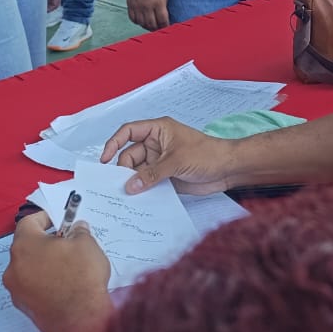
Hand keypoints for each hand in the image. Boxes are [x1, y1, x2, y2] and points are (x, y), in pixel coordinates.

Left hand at [4, 213, 112, 331]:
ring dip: (45, 262)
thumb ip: (79, 231)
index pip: (28, 222)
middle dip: (46, 241)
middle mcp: (14, 267)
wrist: (80, 318)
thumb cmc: (80, 281)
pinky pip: (32, 285)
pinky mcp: (24, 306)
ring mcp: (17, 289)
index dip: (45, 217)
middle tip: (66, 241)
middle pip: (27, 245)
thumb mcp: (86, 243)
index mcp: (25, 245)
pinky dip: (44, 281)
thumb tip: (77, 229)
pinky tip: (64, 282)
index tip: (57, 218)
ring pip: (28, 267)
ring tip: (68, 264)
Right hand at [101, 116, 231, 194]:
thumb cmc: (207, 154)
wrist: (227, 170)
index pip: (129, 131)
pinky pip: (147, 183)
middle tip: (119, 186)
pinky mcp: (165, 176)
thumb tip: (129, 186)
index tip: (104, 159)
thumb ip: (152, 174)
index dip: (114, 143)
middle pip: (129, 155)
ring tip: (126, 196)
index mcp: (158, 130)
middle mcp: (156, 144)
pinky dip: (142, 190)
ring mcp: (160, 161)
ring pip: (137, 171)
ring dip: (133, 182)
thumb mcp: (176, 161)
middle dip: (124, 169)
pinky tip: (138, 201)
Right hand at [124, 0, 169, 29]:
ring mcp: (137, 6)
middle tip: (160, 29)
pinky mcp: (130, 5)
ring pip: (142, 24)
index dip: (166, 26)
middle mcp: (147, 6)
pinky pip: (133, 19)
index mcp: (158, 2)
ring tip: (151, 26)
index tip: (167, 27)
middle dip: (157, 29)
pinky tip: (142, 20)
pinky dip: (138, 22)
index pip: (163, 20)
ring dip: (147, 27)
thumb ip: (165, 2)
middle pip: (152, 25)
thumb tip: (164, 13)